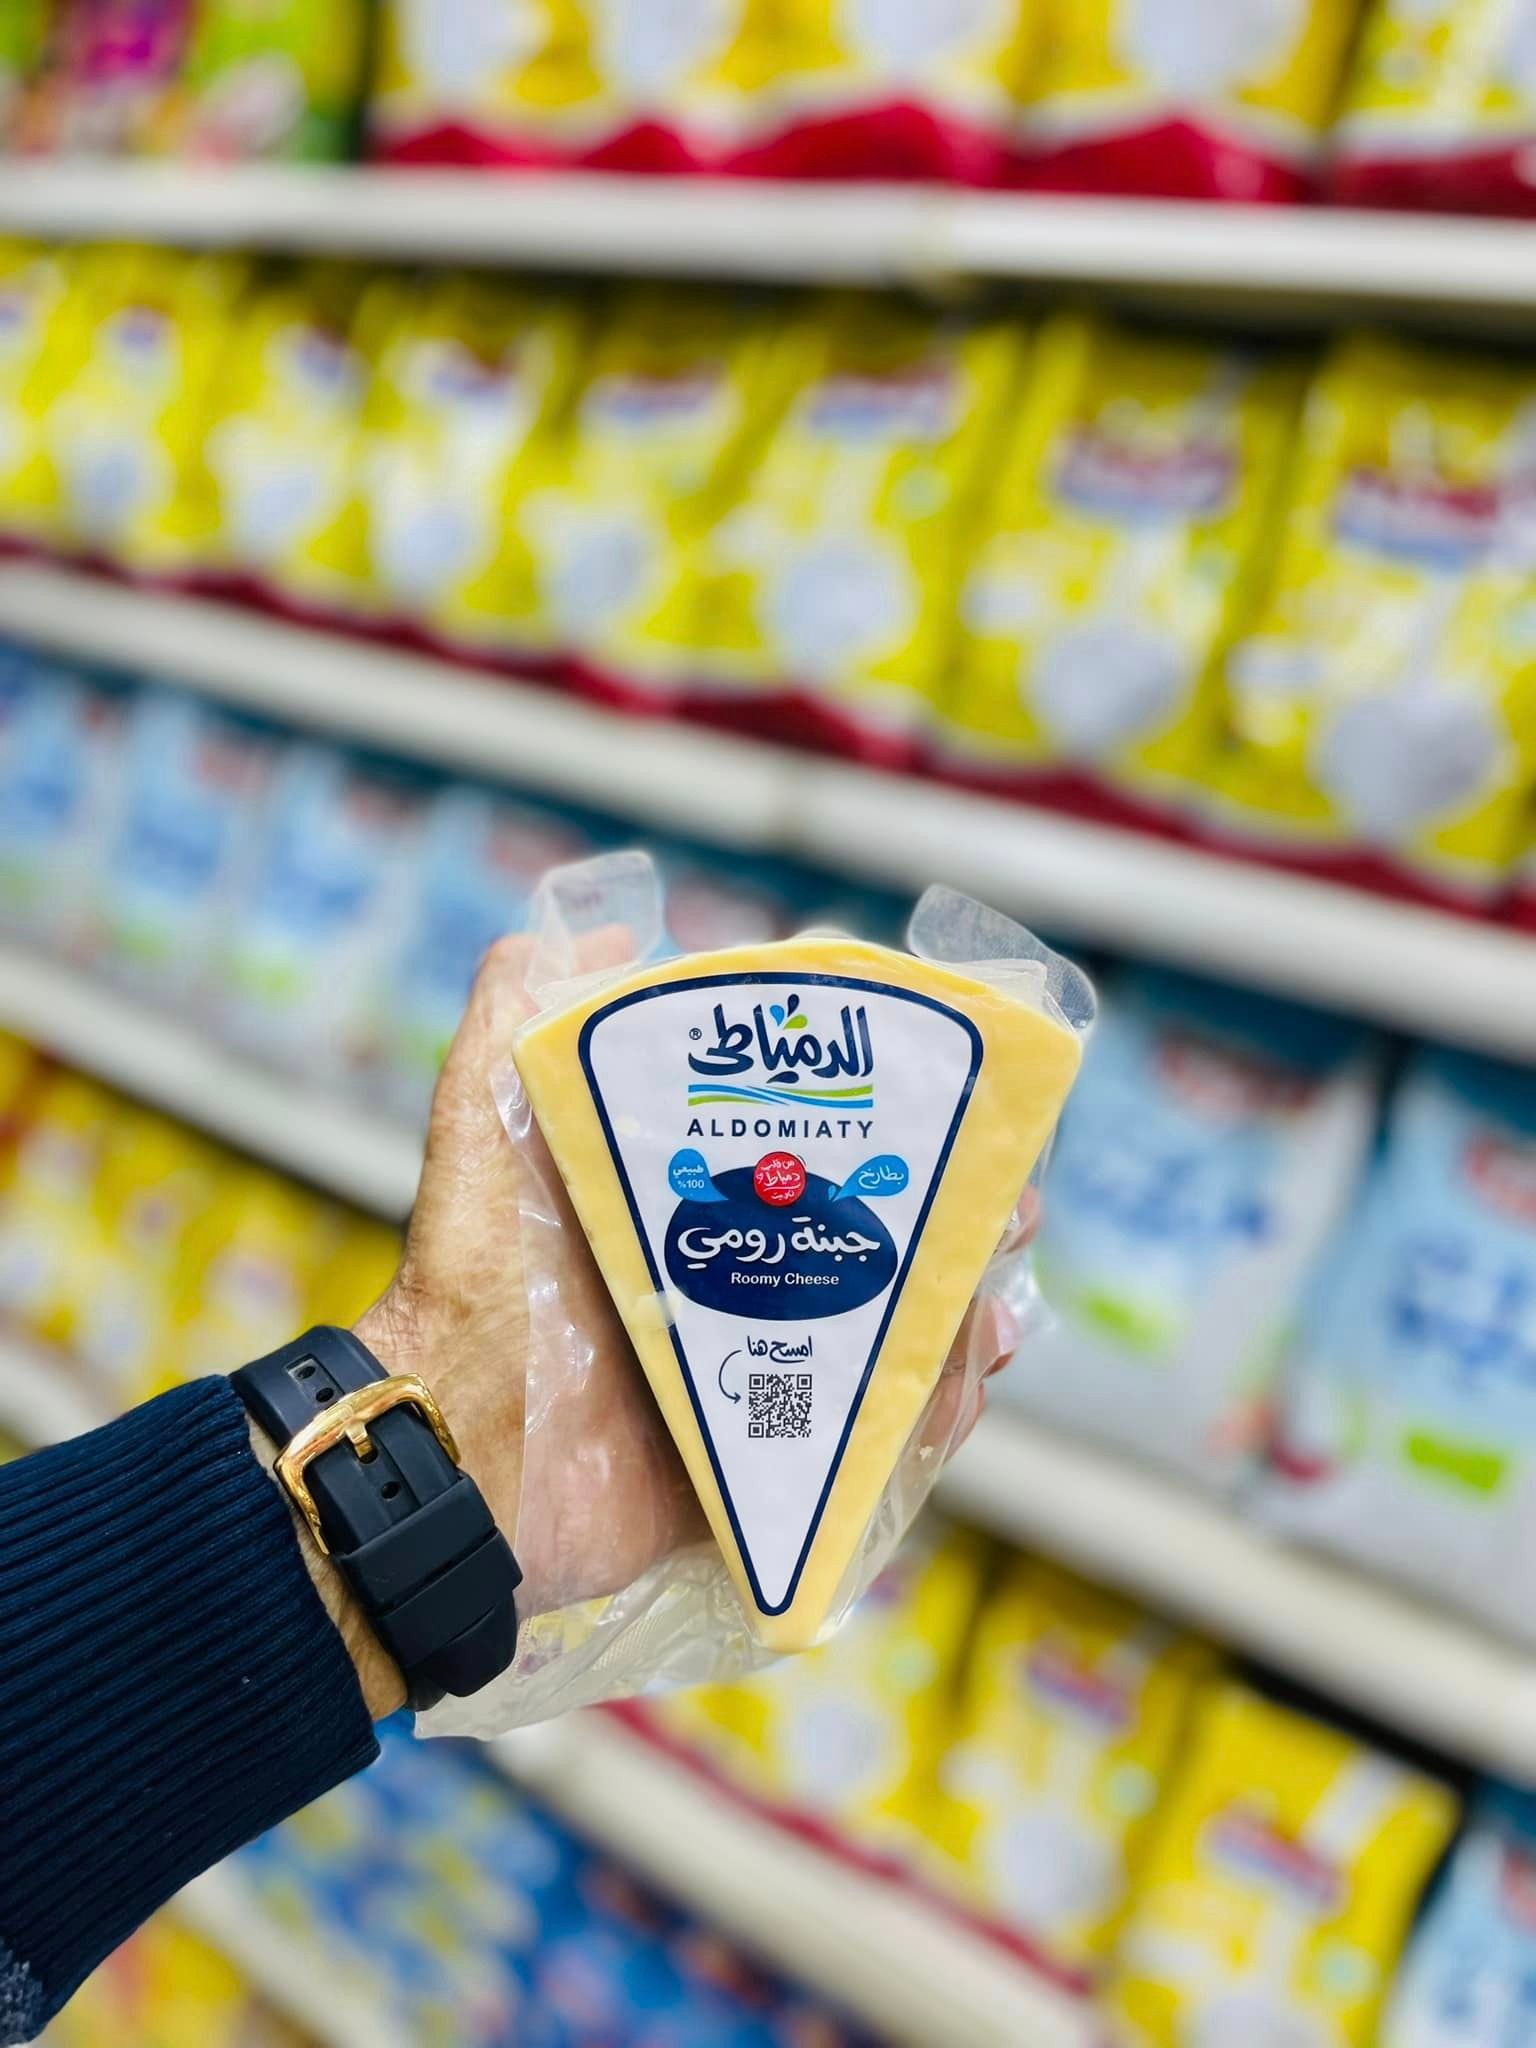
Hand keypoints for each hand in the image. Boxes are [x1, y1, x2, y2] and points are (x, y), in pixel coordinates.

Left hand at [287, 935, 1033, 1717]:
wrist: (456, 1453)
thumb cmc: (476, 1278)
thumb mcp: (486, 1123)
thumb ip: (517, 1019)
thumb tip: (603, 933)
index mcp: (694, 1204)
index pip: (823, 1149)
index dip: (904, 1126)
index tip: (957, 1105)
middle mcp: (737, 1283)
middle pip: (887, 1241)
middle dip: (965, 1221)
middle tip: (1006, 1214)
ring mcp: (759, 1376)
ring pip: (900, 1338)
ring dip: (965, 1318)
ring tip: (988, 1314)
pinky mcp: (769, 1467)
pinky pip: (875, 1443)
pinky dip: (931, 1419)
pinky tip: (953, 1391)